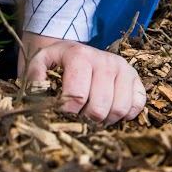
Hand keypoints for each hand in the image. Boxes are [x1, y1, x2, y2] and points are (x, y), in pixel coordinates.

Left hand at [19, 34, 145, 124]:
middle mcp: (104, 59)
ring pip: (119, 109)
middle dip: (86, 119)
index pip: (76, 96)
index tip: (62, 111)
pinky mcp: (135, 77)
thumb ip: (34, 75)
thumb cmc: (57, 62)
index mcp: (79, 55)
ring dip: (104, 119)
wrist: (76, 52)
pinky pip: (137, 105)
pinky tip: (110, 109)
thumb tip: (38, 90)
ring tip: (92, 113)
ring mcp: (122, 67)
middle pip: (99, 107)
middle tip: (78, 114)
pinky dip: (125, 114)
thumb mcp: (40, 61)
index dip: (68, 112)